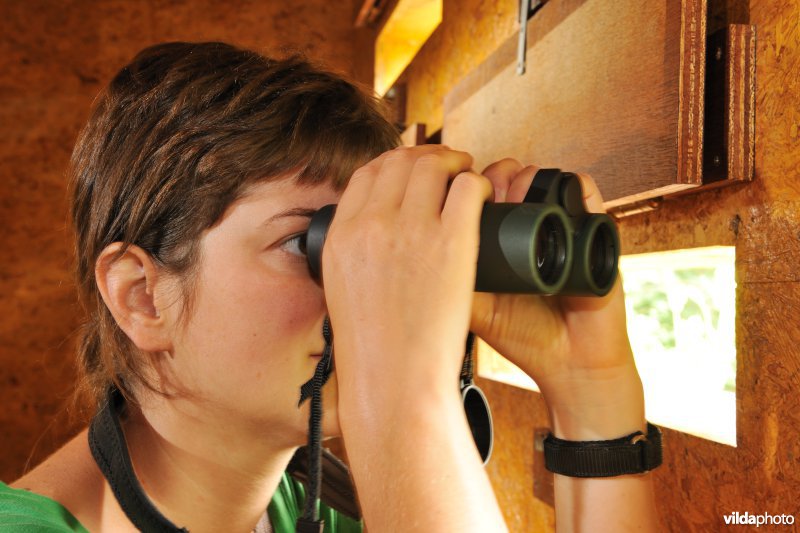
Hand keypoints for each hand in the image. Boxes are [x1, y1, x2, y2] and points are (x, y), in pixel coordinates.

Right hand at [323, 145, 492, 418]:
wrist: (395, 382)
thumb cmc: (375, 349)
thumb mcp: (343, 290)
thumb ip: (355, 252)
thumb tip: (373, 230)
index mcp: (342, 236)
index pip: (367, 175)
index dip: (394, 164)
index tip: (412, 171)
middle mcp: (372, 226)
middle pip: (400, 162)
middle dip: (427, 156)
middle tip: (447, 165)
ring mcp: (411, 232)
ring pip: (434, 166)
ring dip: (455, 162)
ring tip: (467, 174)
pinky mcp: (451, 244)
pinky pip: (468, 189)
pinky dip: (478, 185)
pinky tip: (484, 196)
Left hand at [470, 159, 645, 439]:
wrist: (571, 364)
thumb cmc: (522, 338)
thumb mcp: (474, 309)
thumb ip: (442, 283)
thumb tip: (402, 259)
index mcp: (499, 240)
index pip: (478, 196)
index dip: (461, 185)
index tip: (445, 188)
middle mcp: (529, 228)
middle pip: (510, 179)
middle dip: (493, 175)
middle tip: (478, 186)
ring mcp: (562, 228)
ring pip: (543, 180)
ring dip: (527, 177)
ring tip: (515, 191)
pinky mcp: (597, 235)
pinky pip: (587, 196)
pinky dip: (575, 186)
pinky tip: (560, 195)